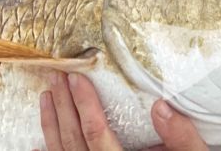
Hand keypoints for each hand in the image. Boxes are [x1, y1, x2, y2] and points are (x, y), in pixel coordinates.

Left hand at [38, 71, 207, 150]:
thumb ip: (182, 138)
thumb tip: (161, 107)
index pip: (97, 135)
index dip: (85, 105)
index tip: (77, 77)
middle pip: (74, 142)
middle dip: (63, 107)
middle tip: (56, 76)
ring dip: (51, 127)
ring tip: (45, 97)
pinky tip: (39, 145)